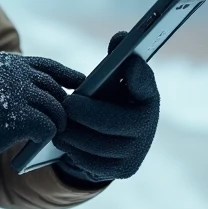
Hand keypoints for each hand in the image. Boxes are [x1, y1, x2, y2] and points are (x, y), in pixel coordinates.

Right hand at [0, 53, 85, 176]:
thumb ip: (13, 82)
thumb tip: (45, 93)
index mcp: (8, 62)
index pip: (48, 66)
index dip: (67, 75)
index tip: (80, 82)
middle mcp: (16, 72)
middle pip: (55, 89)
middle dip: (61, 106)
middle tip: (62, 122)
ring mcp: (19, 92)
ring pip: (56, 109)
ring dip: (56, 124)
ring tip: (50, 134)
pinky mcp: (20, 116)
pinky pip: (49, 126)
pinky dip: (47, 135)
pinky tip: (36, 140)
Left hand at [54, 32, 159, 182]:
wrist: (109, 140)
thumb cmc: (108, 101)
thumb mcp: (111, 81)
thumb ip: (114, 59)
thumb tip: (119, 38)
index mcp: (148, 99)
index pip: (146, 84)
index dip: (139, 74)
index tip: (129, 62)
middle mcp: (148, 127)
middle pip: (114, 123)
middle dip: (87, 113)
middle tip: (67, 104)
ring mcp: (136, 152)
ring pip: (98, 145)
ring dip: (74, 132)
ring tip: (59, 122)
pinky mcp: (121, 170)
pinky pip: (91, 161)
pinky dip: (74, 149)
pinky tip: (64, 139)